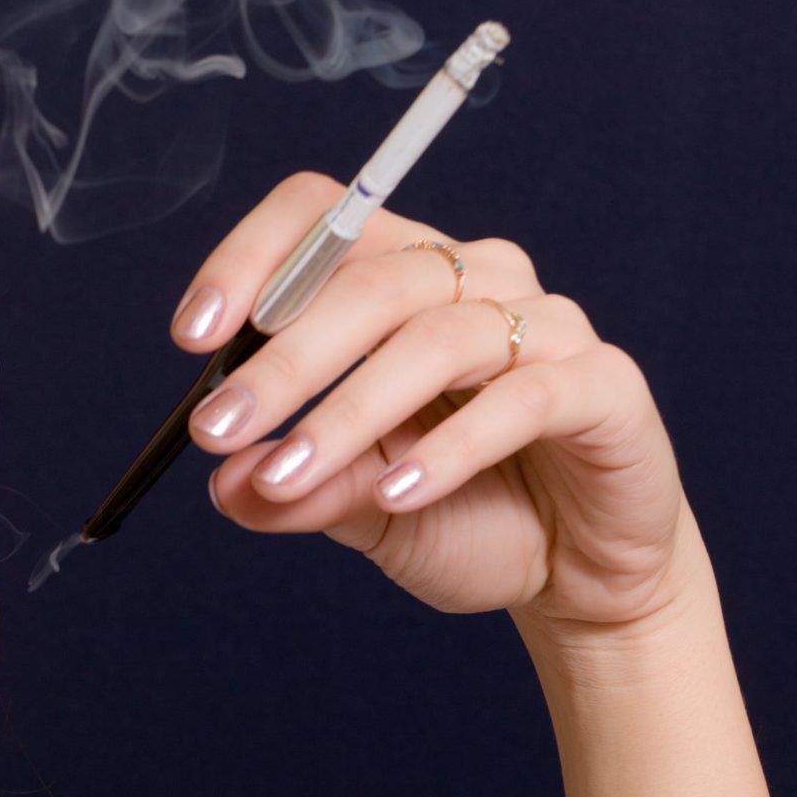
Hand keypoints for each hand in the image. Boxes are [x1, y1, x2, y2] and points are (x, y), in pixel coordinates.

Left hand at [178, 172, 696, 641]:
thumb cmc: (467, 517)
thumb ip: (295, 488)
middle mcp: (477, 281)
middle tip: (217, 429)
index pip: (325, 220)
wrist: (574, 576)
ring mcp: (547, 326)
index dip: (253, 259)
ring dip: (348, 412)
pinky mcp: (603, 385)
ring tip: (289, 475)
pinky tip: (399, 494)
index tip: (192, 336)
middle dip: (283, 360)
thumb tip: (224, 481)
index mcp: (407, 279)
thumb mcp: (358, 511)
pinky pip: (523, 398)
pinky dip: (452, 448)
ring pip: (435, 338)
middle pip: (372, 281)